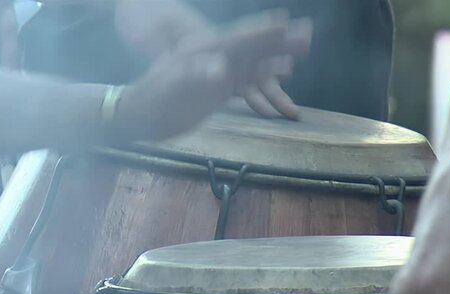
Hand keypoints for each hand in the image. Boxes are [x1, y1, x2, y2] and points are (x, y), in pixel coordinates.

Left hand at [110, 10, 310, 140]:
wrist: (141, 114)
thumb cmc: (153, 96)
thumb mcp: (170, 84)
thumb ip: (193, 75)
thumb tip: (219, 70)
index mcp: (206, 52)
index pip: (239, 39)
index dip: (262, 32)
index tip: (286, 24)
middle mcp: (218, 59)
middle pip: (254, 48)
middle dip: (280, 43)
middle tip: (307, 35)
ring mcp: (219, 74)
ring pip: (254, 66)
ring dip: (276, 62)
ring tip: (298, 61)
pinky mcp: (219, 90)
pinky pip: (247, 85)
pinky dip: (264, 85)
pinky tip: (277, 84)